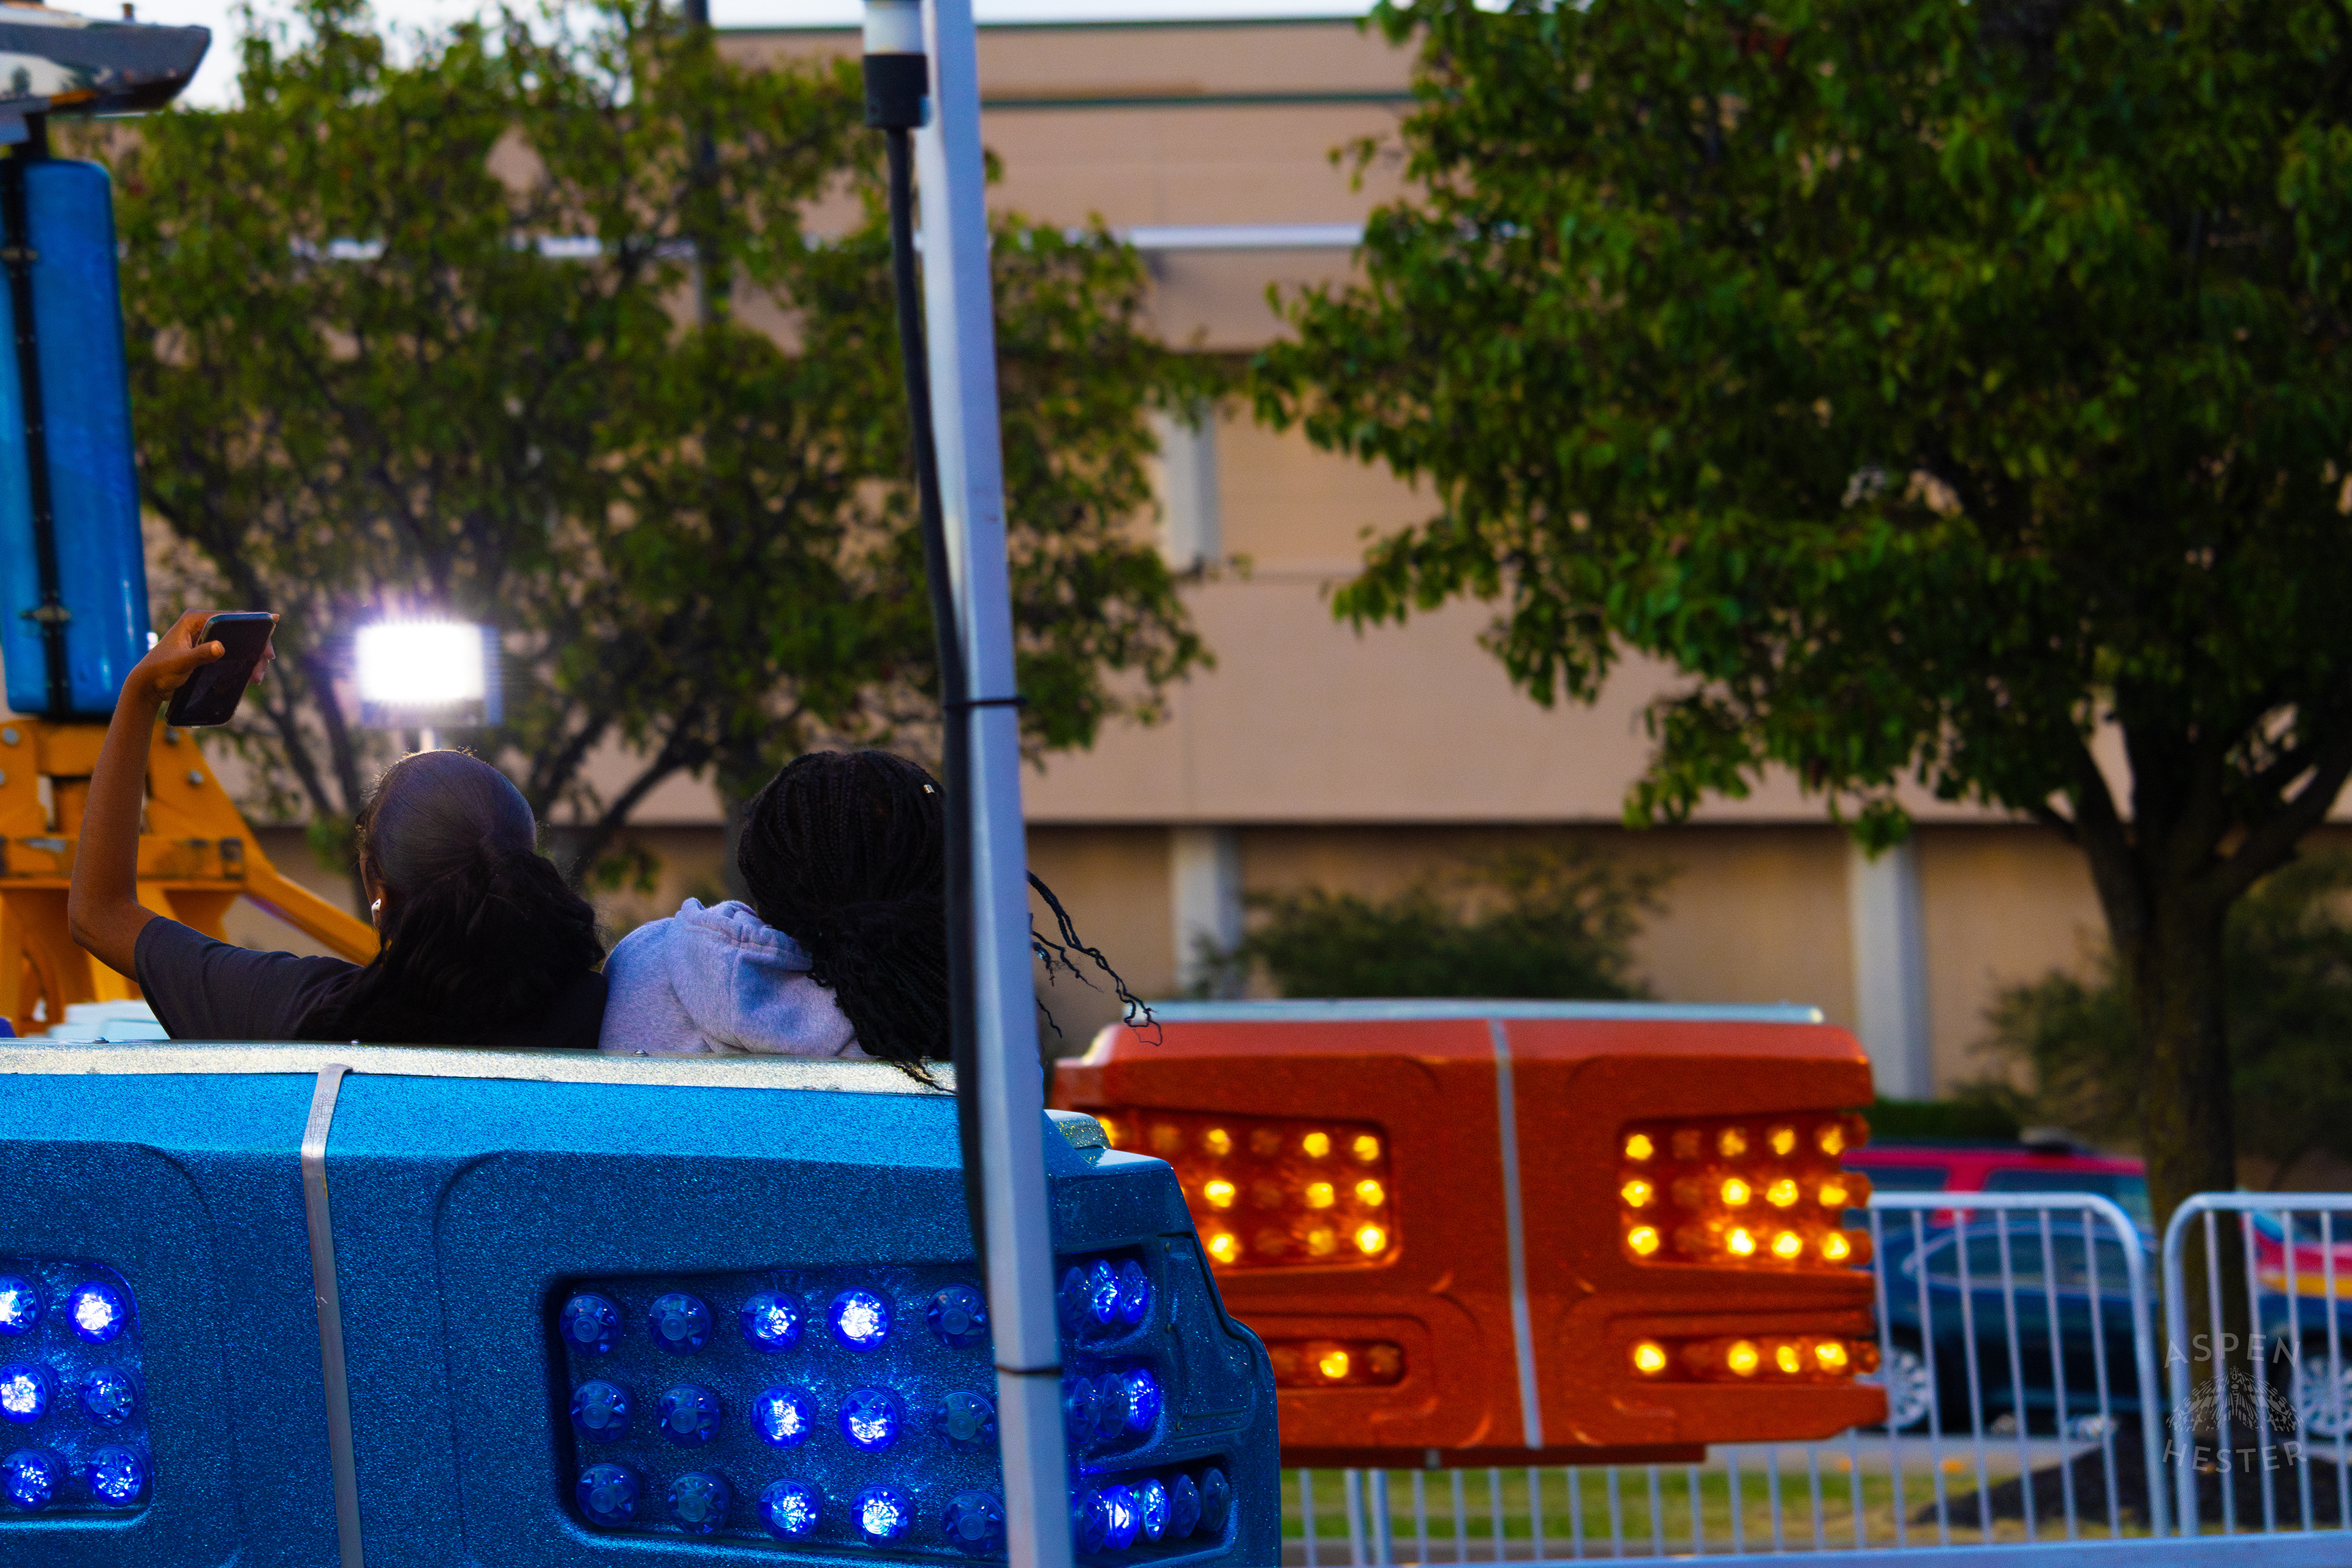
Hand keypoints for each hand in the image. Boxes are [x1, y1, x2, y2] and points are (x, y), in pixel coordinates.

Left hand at [128, 609, 274, 703]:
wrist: (147, 686)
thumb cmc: (160, 671)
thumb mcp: (180, 663)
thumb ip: (200, 654)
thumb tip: (221, 647)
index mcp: (194, 620)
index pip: (230, 616)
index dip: (253, 621)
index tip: (272, 623)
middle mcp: (202, 625)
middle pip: (238, 630)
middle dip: (255, 646)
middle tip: (266, 661)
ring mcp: (205, 638)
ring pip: (238, 643)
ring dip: (251, 658)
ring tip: (257, 676)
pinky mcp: (207, 651)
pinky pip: (232, 653)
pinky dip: (242, 663)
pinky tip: (249, 676)